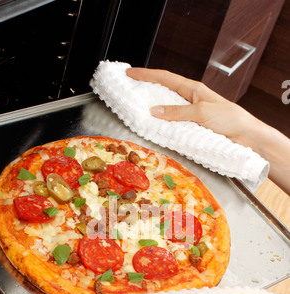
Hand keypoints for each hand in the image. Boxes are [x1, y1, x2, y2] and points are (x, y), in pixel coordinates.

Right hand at [126, 67, 255, 146]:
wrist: (246, 136)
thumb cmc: (230, 119)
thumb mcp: (201, 112)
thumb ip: (178, 112)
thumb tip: (155, 111)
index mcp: (194, 89)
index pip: (165, 78)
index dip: (146, 75)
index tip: (130, 73)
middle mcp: (191, 99)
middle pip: (164, 91)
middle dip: (146, 89)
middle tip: (130, 90)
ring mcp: (192, 113)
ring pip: (167, 108)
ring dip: (153, 109)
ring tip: (137, 110)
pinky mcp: (194, 126)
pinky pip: (174, 122)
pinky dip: (163, 124)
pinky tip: (155, 127)